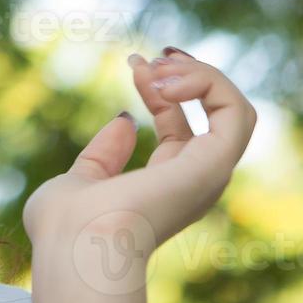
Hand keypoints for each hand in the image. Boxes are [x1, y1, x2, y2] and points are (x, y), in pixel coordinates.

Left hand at [22, 48, 255, 279]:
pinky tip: (165, 83)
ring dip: (202, 74)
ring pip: (236, 109)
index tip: (133, 62)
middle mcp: (193, 180)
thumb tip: (126, 119)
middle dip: (189, 72)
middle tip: (152, 57)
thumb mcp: (80, 180)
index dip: (158, 86)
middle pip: (215, 112)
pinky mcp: (215, 163)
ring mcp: (207, 173)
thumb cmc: (66, 227)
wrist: (77, 245)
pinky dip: (208, 83)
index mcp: (165, 185)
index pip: (178, 124)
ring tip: (159, 67)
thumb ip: (103, 155)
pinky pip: (236, 111)